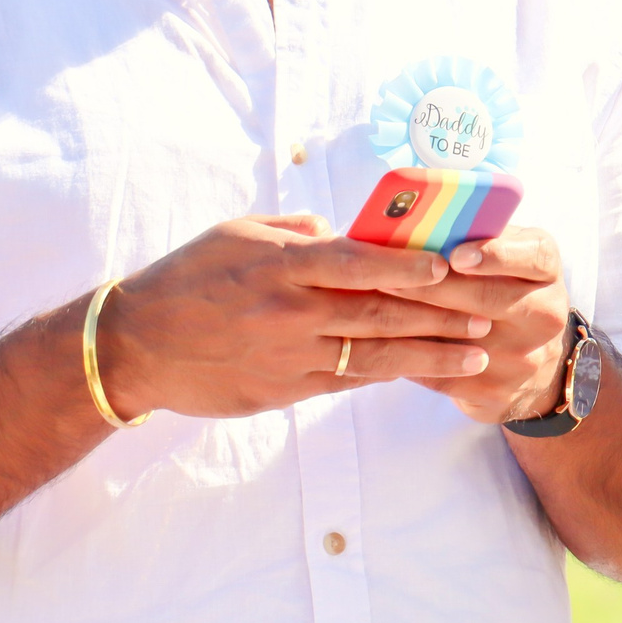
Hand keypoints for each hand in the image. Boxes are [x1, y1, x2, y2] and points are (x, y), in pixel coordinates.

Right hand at [99, 215, 490, 419]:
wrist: (135, 348)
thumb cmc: (185, 279)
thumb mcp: (234, 234)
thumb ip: (293, 232)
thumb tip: (340, 232)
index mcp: (280, 266)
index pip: (356, 261)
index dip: (408, 264)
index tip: (451, 266)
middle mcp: (290, 312)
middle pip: (379, 312)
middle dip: (439, 315)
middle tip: (486, 314)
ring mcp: (289, 356)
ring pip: (374, 355)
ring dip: (430, 355)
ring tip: (475, 353)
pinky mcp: (285, 390)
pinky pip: (347, 381)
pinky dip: (388, 374)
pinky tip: (423, 371)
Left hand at [385, 226, 574, 425]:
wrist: (538, 368)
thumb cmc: (505, 291)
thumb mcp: (507, 259)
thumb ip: (478, 238)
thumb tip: (418, 219)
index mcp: (546, 271)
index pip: (532, 256)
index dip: (495, 255)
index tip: (457, 255)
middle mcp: (544, 313)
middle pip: (487, 298)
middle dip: (430, 286)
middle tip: (386, 275)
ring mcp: (524, 358)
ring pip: (459, 339)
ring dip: (413, 323)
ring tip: (375, 305)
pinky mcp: (498, 391)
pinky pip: (444, 373)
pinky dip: (409, 356)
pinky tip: (381, 342)